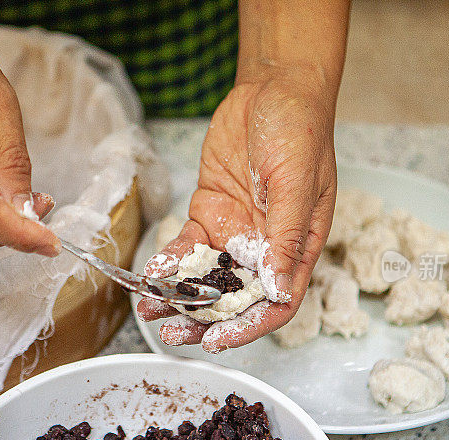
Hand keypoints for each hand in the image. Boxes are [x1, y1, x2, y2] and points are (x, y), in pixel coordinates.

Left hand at [137, 70, 336, 352]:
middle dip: (204, 321)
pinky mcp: (210, 212)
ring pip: (206, 278)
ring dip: (179, 297)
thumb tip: (278, 291)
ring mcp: (235, 232)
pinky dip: (169, 261)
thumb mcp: (297, 183)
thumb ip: (284, 237)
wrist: (271, 88)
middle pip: (236, 299)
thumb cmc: (299, 130)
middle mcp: (265, 247)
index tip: (215, 341)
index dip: (248, 327)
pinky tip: (151, 273)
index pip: (277, 303)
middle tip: (171, 333)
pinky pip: (187, 245)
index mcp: (296, 247)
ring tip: (149, 310)